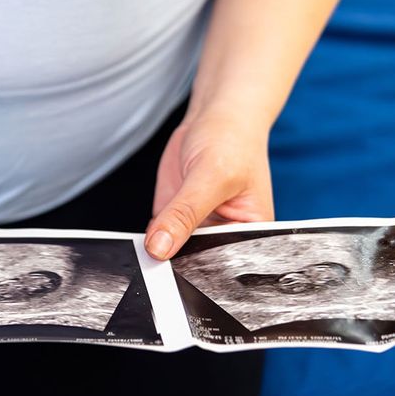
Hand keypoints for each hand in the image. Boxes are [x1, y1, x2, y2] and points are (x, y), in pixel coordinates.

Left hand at [145, 109, 273, 260]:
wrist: (214, 117)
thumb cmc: (232, 141)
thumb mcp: (210, 177)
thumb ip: (184, 214)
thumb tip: (160, 247)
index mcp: (251, 233)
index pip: (225, 265)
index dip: (200, 274)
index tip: (175, 278)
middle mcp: (225, 234)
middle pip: (198, 262)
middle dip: (176, 264)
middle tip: (156, 267)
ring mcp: (197, 227)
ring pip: (174, 252)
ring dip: (159, 253)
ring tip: (150, 251)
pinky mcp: (175, 217)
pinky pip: (158, 236)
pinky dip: (148, 238)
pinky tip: (143, 239)